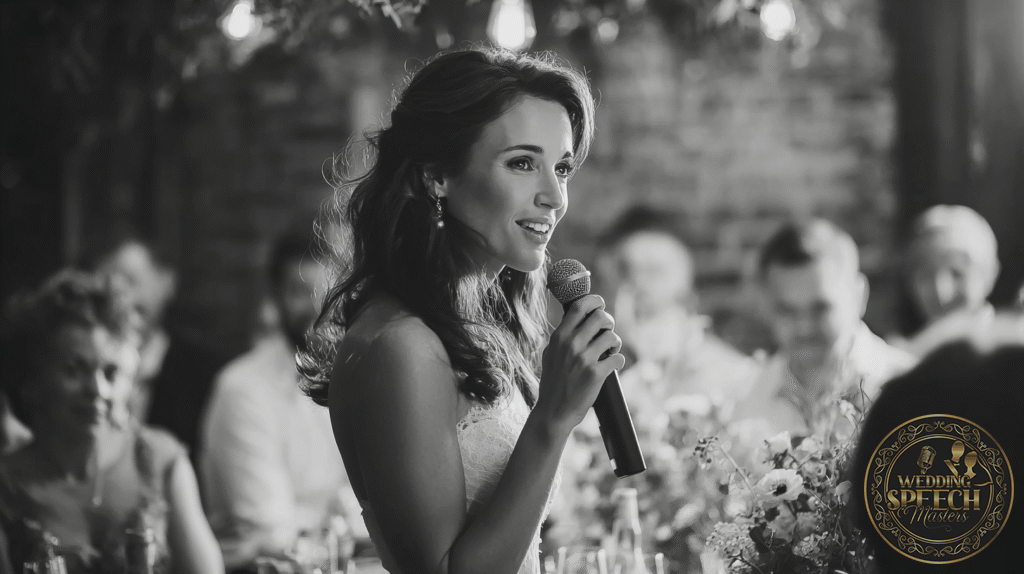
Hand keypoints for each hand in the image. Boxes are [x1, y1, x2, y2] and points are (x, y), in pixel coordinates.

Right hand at [536, 294, 625, 434]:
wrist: (553, 411)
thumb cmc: (553, 382)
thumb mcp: (550, 354)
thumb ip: (562, 336)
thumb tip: (575, 317)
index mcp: (559, 337)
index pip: (579, 307)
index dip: (594, 301)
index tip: (600, 305)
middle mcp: (571, 344)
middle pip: (600, 317)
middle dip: (609, 322)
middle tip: (607, 332)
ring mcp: (584, 359)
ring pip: (612, 337)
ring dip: (615, 343)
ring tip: (610, 351)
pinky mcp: (596, 374)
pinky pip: (618, 358)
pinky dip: (618, 361)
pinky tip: (612, 366)